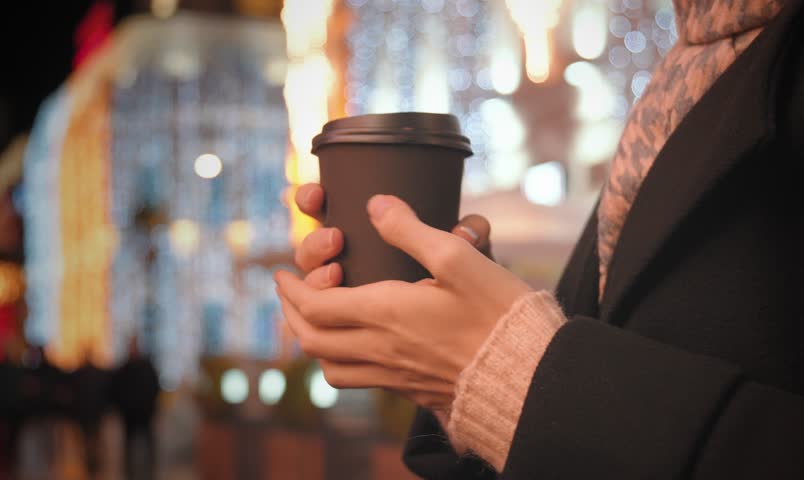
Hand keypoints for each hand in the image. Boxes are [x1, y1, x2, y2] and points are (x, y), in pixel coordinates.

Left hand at [277, 192, 530, 413]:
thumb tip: (376, 205)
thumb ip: (412, 230)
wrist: (526, 376)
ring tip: (313, 319)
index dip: (291, 289)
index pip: (315, 306)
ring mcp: (392, 374)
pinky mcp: (409, 389)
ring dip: (311, 340)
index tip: (280, 273)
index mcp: (385, 314)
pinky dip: (338, 361)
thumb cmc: (498, 315)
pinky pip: (356, 380)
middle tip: (289, 292)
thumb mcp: (459, 259)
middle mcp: (380, 348)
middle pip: (312, 339)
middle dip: (292, 313)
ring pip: (329, 365)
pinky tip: (355, 345)